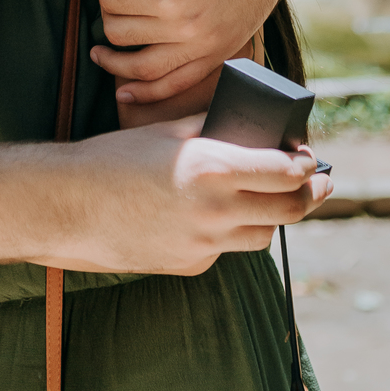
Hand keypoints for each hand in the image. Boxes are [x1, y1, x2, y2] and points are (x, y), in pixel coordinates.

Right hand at [44, 117, 331, 274]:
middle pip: (288, 211)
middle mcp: (215, 211)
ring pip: (262, 235)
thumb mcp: (168, 132)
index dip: (307, 166)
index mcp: (213, 168)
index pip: (286, 173)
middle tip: (320, 183)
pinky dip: (228, 231)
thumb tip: (249, 125)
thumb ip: (213, 129)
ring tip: (272, 199)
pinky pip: (224, 249)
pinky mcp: (189, 265)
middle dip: (312, 196)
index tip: (311, 158)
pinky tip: (210, 215)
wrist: (68, 206)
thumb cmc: (114, 158)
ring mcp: (203, 244)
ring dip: (273, 216)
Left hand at [82, 0, 316, 104]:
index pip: (110, 1)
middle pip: (121, 33)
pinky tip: (125, 92)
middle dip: (109, 16)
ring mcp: (205, 43)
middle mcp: (185, 24)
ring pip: (142, 68)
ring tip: (100, 53)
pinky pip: (177, 84)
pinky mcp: (221, 52)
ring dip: (115, 62)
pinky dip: (148, 93)